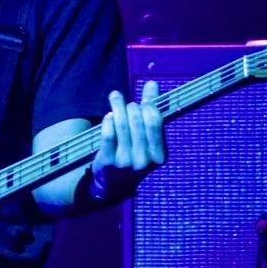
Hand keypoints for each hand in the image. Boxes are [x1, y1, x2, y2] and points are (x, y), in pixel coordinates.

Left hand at [91, 80, 166, 198]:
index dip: (149, 105)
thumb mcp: (146, 137)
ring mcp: (125, 162)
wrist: (114, 184)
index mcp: (158, 155)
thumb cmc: (134, 153)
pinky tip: (108, 115)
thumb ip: (151, 109)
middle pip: (138, 122)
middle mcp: (143, 160)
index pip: (155, 123)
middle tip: (125, 101)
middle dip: (131, 106)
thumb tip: (152, 84)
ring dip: (118, 107)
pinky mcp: (108, 161)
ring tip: (115, 96)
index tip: (142, 99)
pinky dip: (108, 122)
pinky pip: (108, 136)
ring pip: (122, 126)